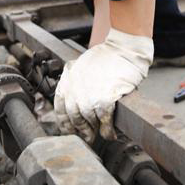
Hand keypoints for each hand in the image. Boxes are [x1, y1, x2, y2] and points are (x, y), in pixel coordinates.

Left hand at [54, 28, 152, 142]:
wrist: (124, 48)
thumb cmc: (108, 56)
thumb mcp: (83, 66)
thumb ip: (77, 82)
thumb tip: (79, 103)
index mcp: (69, 78)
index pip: (60, 105)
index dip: (64, 121)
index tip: (69, 130)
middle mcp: (76, 86)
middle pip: (74, 115)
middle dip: (81, 129)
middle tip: (88, 136)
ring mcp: (90, 93)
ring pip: (89, 119)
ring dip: (95, 131)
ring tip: (100, 135)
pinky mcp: (105, 98)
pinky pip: (104, 120)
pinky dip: (107, 130)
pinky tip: (110, 133)